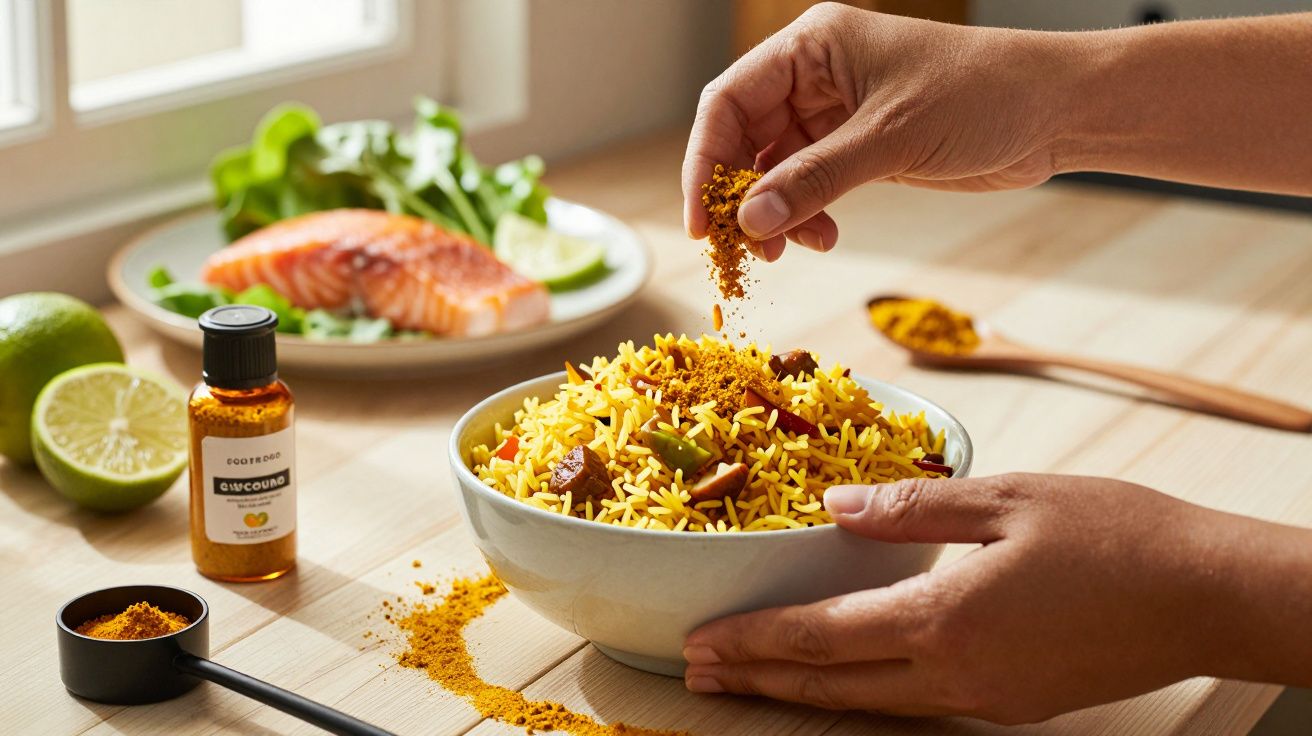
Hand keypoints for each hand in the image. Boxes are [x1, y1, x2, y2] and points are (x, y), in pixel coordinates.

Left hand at [682, 473, 1311, 723]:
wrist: (1209, 595)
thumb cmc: (1117, 535)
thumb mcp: (1009, 498)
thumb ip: (913, 506)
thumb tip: (835, 506)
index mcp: (947, 619)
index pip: (823, 637)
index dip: (756, 640)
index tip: (702, 641)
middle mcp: (957, 674)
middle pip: (833, 685)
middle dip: (759, 677)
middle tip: (698, 672)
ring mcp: (986, 699)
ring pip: (871, 703)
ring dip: (803, 690)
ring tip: (749, 680)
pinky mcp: (1013, 704)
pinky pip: (916, 703)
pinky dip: (862, 692)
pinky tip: (843, 677)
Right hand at [683, 3, 1074, 259]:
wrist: (1056, 111)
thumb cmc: (983, 95)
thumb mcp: (891, 138)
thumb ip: (816, 179)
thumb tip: (750, 222)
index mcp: (813, 46)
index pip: (729, 100)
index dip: (705, 161)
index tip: (703, 221)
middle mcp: (816, 76)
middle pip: (744, 137)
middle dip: (740, 195)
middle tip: (744, 250)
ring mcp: (837, 113)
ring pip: (774, 168)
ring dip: (774, 212)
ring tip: (788, 250)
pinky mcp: (860, 147)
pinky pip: (809, 185)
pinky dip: (806, 214)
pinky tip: (822, 237)